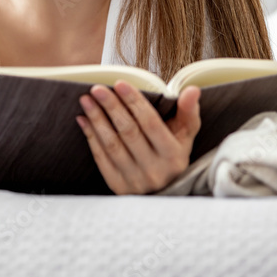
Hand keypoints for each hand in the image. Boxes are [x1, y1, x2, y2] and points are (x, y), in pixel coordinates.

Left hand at [75, 80, 201, 194]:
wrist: (163, 192)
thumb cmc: (172, 155)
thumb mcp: (185, 136)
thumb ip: (187, 112)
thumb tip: (193, 89)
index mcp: (173, 155)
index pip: (151, 124)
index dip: (134, 103)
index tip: (119, 84)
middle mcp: (155, 169)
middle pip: (129, 132)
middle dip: (111, 107)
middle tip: (97, 89)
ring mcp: (135, 180)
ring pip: (112, 144)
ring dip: (97, 119)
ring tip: (86, 100)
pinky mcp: (118, 186)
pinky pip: (101, 158)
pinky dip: (91, 136)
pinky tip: (83, 119)